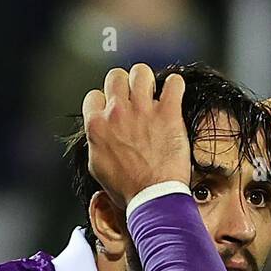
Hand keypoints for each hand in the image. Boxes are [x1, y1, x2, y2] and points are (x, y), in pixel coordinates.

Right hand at [82, 64, 190, 209]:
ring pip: (141, 72)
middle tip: (134, 98)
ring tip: (154, 92)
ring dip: (148, 80)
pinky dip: (176, 85)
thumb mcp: (98, 168)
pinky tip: (174, 94)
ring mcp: (143, 110)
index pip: (94, 95)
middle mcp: (117, 112)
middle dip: (125, 85)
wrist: (153, 198)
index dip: (105, 101)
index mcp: (97, 125)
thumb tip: (99, 136)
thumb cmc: (128, 189)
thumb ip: (97, 144)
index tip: (113, 109)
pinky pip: (174, 83)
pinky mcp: (168, 113)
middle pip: (116, 76)